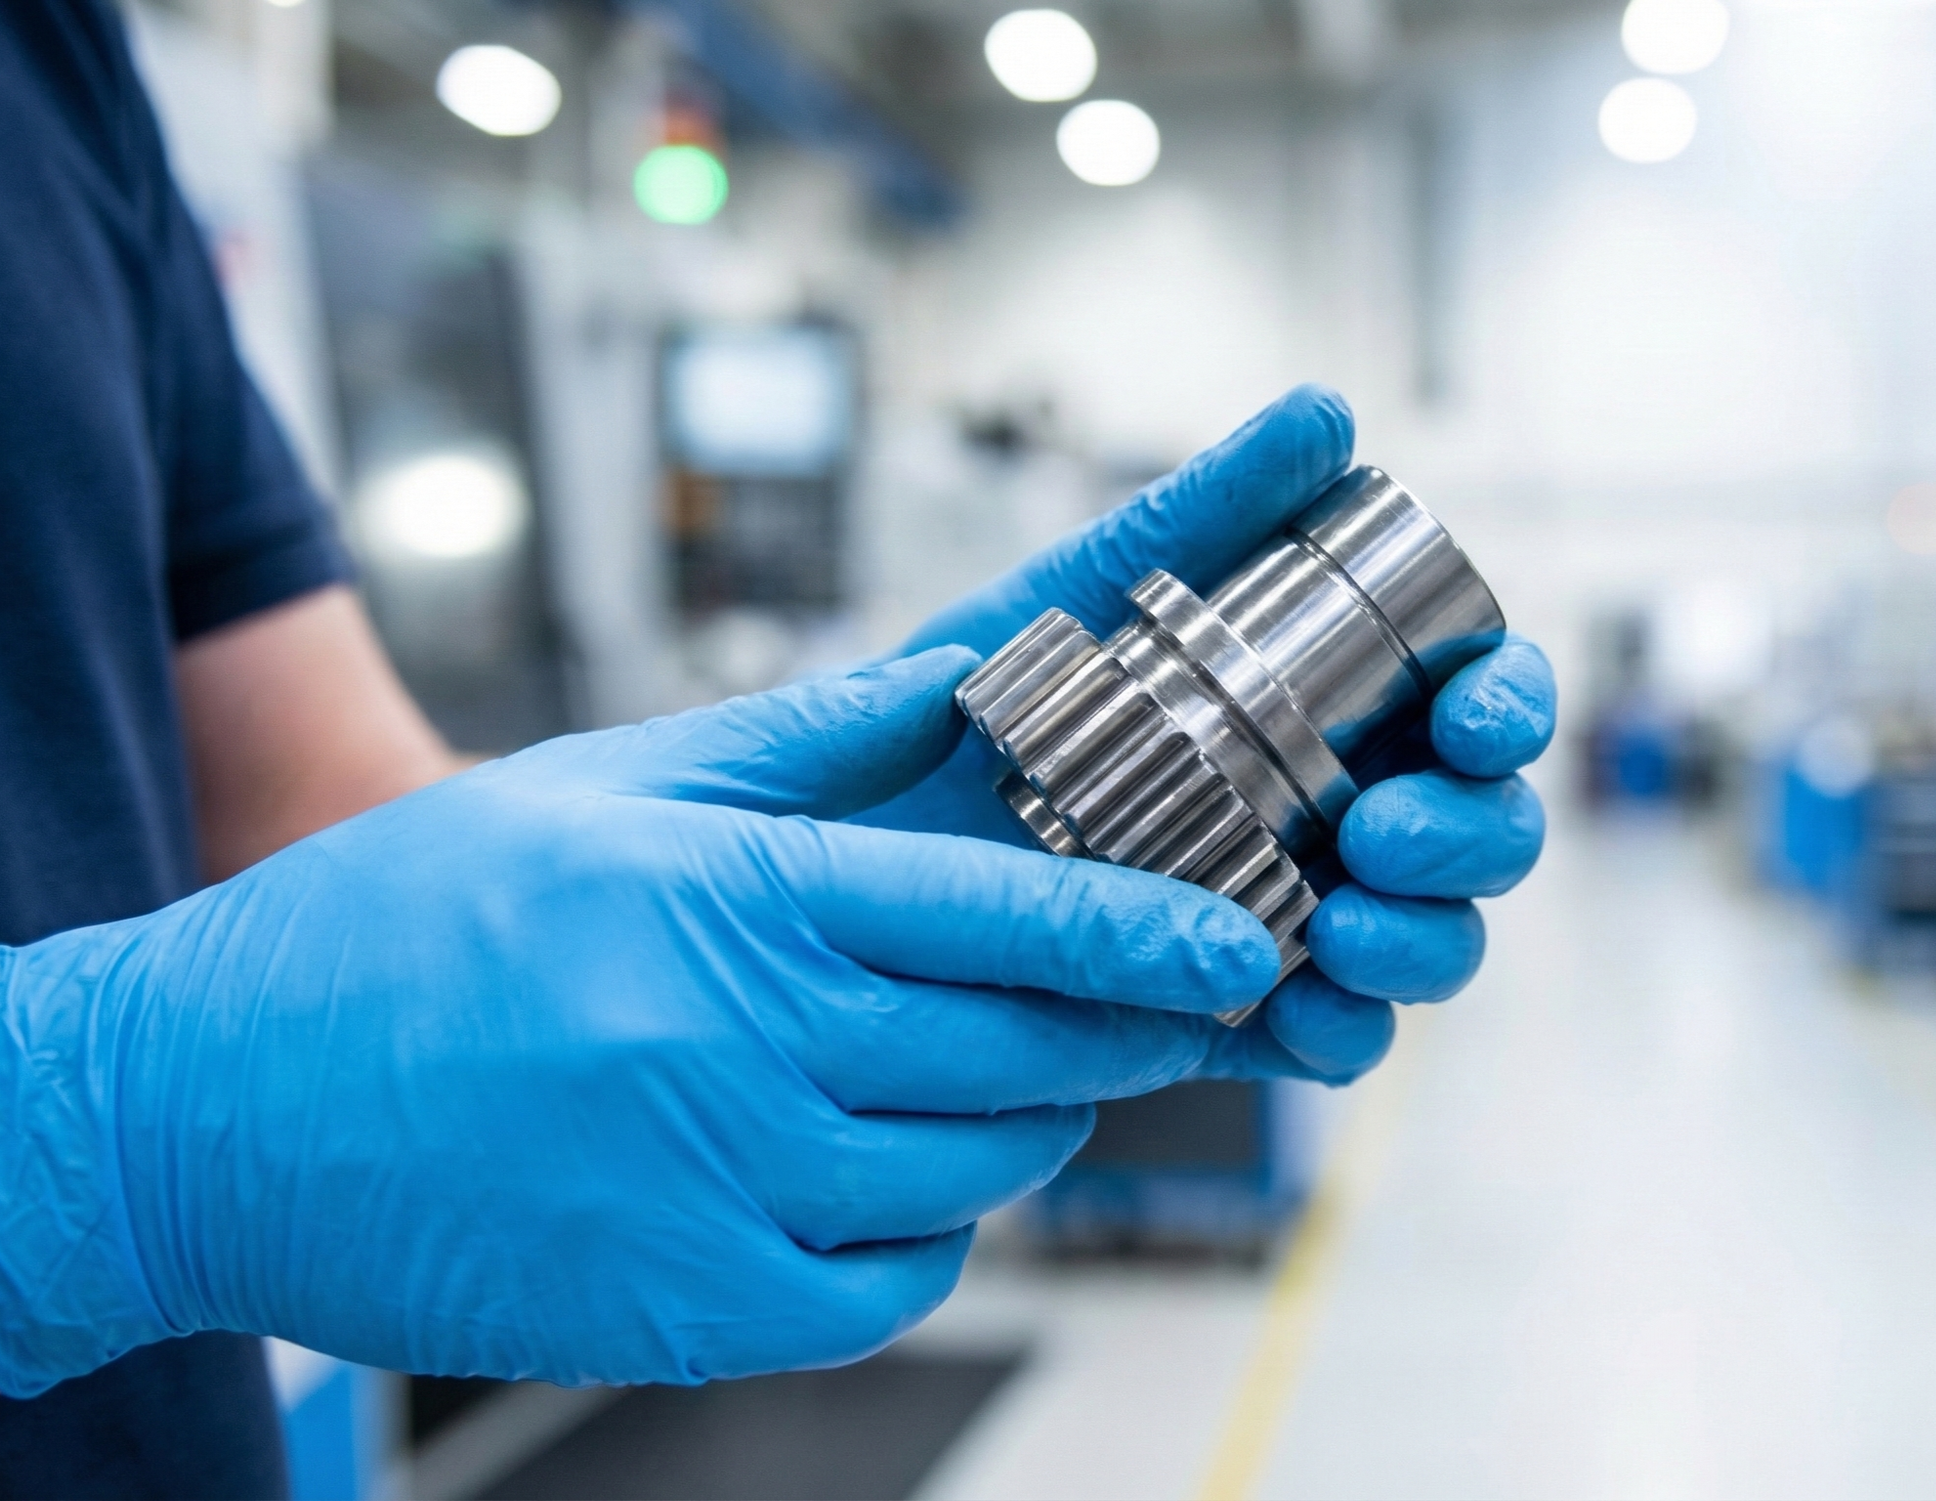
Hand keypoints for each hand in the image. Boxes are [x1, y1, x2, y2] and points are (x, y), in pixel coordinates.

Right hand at [0, 650, 1281, 1396]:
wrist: (212, 1107)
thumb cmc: (398, 929)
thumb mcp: (596, 788)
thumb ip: (792, 743)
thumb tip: (945, 678)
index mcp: (733, 905)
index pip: (1002, 920)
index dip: (1144, 934)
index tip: (1236, 943)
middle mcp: (742, 1054)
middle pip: (1020, 1053)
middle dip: (1120, 1029)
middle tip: (1166, 1004)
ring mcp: (722, 1196)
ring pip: (974, 1170)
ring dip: (1023, 1118)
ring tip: (1000, 1067)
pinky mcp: (691, 1310)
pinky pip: (893, 1282)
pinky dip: (925, 1231)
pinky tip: (889, 1174)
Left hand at [864, 385, 1555, 1082]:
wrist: (839, 847)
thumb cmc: (969, 700)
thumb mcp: (1076, 593)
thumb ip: (1202, 511)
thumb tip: (1325, 415)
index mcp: (1325, 702)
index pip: (1468, 698)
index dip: (1504, 705)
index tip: (1470, 716)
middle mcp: (1332, 809)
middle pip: (1478, 829)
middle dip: (1471, 836)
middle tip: (1384, 833)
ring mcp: (1293, 911)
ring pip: (1428, 941)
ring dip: (1423, 941)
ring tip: (1345, 928)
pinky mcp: (1235, 1008)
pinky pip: (1333, 1038)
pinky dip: (1344, 1035)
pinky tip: (1307, 1016)